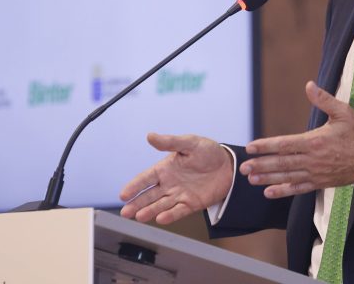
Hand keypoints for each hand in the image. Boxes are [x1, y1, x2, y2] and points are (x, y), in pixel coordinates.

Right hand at [119, 133, 233, 224]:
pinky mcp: (191, 204)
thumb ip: (170, 142)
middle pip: (149, 195)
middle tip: (125, 212)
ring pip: (161, 205)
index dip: (135, 186)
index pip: (146, 178)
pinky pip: (179, 211)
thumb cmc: (208, 151)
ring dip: (150, 211)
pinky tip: (161, 219)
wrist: (229, 165)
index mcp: (165, 168)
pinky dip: (170, 215)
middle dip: (137, 204)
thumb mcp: (190, 143)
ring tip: (139, 217)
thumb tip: (150, 136)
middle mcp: (169, 183)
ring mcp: (179, 195)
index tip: (123, 194)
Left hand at [241, 81, 353, 198]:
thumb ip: (324, 99)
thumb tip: (309, 85)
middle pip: (281, 163)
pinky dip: (283, 190)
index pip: (285, 144)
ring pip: (287, 176)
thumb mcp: (343, 112)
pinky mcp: (320, 183)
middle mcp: (313, 159)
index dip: (266, 146)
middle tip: (243, 167)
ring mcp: (316, 173)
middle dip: (261, 165)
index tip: (251, 147)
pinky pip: (299, 188)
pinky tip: (269, 191)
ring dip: (267, 178)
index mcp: (316, 141)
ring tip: (251, 179)